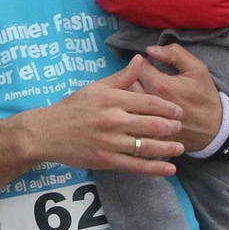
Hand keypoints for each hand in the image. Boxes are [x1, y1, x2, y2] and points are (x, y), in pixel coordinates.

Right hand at [25, 61, 183, 173]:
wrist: (47, 133)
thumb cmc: (72, 108)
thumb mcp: (95, 87)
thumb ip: (121, 77)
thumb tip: (141, 60)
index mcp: (112, 99)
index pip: (148, 102)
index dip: (168, 107)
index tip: (178, 111)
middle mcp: (113, 120)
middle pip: (152, 124)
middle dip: (171, 127)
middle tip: (181, 127)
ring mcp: (110, 142)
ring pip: (147, 146)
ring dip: (168, 148)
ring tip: (180, 147)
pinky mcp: (106, 161)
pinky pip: (136, 166)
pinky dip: (155, 168)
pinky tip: (169, 169)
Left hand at [134, 44, 227, 151]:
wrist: (214, 129)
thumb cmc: (205, 96)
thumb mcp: (197, 69)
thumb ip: (174, 54)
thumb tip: (150, 49)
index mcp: (159, 85)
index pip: (137, 67)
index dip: (143, 62)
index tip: (152, 65)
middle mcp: (148, 102)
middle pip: (127, 84)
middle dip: (133, 77)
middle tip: (146, 78)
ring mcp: (145, 119)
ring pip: (126, 102)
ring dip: (129, 94)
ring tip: (143, 91)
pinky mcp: (145, 131)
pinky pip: (131, 118)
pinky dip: (132, 111)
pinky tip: (141, 108)